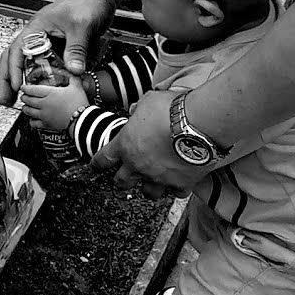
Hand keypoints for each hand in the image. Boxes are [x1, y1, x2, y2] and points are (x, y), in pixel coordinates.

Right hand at [0, 0, 118, 103]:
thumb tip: (73, 71)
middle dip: (6, 80)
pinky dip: (39, 78)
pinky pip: (44, 65)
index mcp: (36, 28)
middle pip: (13, 59)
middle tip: (6, 100)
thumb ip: (76, 48)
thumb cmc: (87, 3)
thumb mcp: (81, 26)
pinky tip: (40, 90)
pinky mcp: (58, 48)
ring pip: (25, 63)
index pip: (17, 50)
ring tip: (16, 98)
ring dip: (19, 80)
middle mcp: (37, 36)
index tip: (16, 87)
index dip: (14, 70)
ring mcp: (47, 42)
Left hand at [19, 78, 88, 131]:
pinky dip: (31, 121)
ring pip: (28, 111)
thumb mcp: (77, 86)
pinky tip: (32, 119)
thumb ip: (72, 76)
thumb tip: (71, 69)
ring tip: (26, 106)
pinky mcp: (46, 125)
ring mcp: (44, 115)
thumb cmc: (79, 103)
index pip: (32, 89)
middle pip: (28, 100)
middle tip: (24, 96)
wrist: (83, 120)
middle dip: (24, 97)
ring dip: (25, 108)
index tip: (23, 87)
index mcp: (50, 93)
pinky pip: (33, 123)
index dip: (25, 88)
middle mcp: (44, 104)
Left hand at [89, 90, 212, 198]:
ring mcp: (159, 177)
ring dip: (150, 188)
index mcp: (125, 145)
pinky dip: (178, 188)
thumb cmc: (171, 109)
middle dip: (123, 181)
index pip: (104, 158)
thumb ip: (138, 109)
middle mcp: (139, 165)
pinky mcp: (181, 183)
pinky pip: (176, 193)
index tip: (95, 167)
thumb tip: (135, 110)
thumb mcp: (148, 101)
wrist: (199, 123)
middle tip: (127, 178)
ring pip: (149, 193)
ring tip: (155, 182)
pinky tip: (180, 182)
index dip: (97, 164)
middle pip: (122, 182)